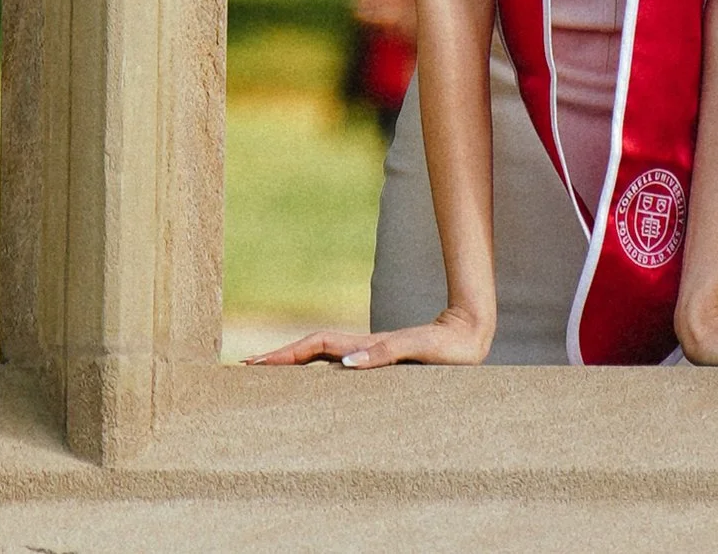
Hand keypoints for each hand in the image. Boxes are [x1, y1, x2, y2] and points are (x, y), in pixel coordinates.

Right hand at [248, 305, 491, 366]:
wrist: (470, 334)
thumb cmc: (448, 347)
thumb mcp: (419, 350)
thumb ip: (387, 354)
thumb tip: (347, 365)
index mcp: (366, 346)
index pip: (316, 347)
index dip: (285, 355)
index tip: (255, 364)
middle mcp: (363, 350)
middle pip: (312, 350)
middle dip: (280, 358)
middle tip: (247, 369)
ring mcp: (370, 355)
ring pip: (323, 358)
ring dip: (296, 364)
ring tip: (269, 374)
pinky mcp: (382, 364)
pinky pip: (340, 368)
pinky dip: (318, 372)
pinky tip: (313, 384)